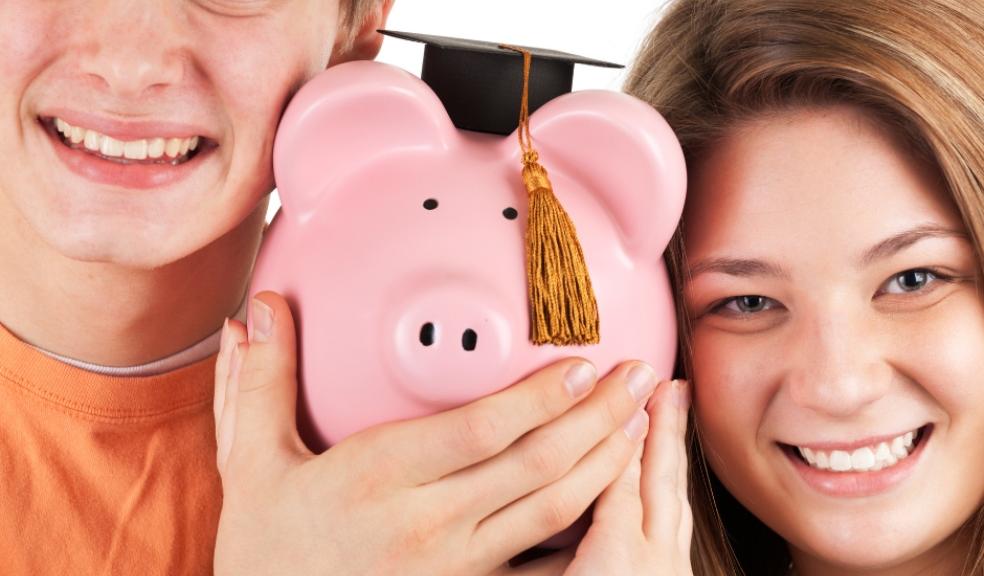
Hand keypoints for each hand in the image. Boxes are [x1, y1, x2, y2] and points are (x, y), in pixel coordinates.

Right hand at [212, 291, 656, 575]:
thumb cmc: (264, 549)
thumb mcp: (250, 464)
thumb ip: (259, 382)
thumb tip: (259, 310)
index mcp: (376, 477)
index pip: (477, 431)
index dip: (538, 399)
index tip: (582, 364)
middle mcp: (426, 521)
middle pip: (533, 466)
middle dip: (597, 419)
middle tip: (640, 377)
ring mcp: (455, 564)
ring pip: (550, 512)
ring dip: (604, 464)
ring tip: (641, 422)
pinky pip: (541, 564)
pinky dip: (584, 528)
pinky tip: (613, 497)